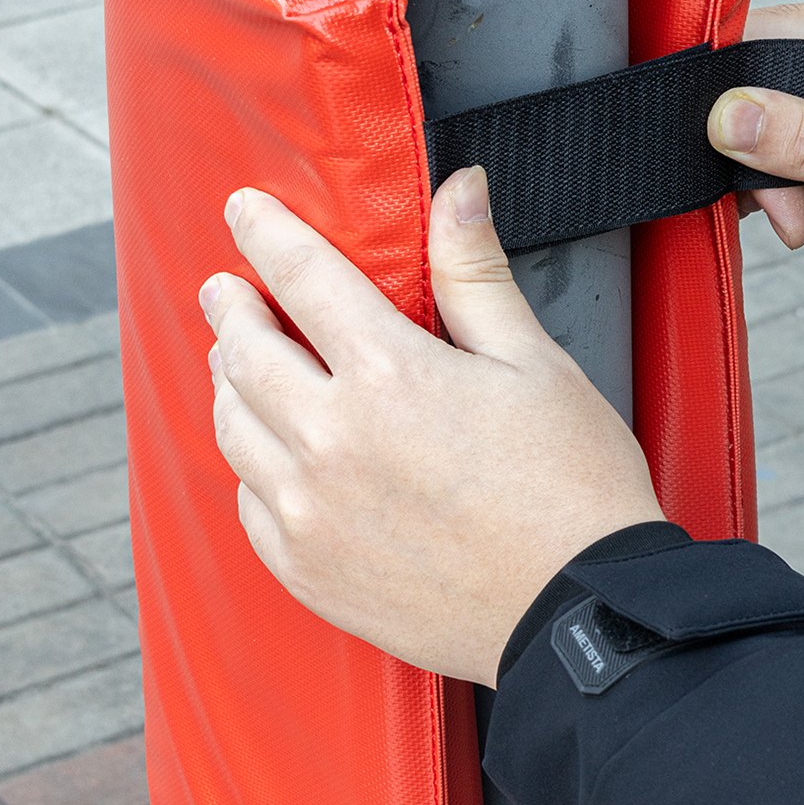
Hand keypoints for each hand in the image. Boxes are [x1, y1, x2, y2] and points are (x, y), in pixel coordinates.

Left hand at [199, 169, 662, 687]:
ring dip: (229, 383)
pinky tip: (269, 455)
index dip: (266, 233)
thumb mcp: (535, 365)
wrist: (577, 614)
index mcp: (389, 376)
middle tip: (226, 291)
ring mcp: (310, 513)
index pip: (301, 277)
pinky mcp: (310, 571)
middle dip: (230, 308)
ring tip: (239, 364)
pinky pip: (249, 504)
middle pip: (245, 352)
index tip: (244, 211)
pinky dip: (250, 465)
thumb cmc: (573, 489)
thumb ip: (476, 275)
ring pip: (234, 427)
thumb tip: (458, 190)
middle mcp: (331, 442)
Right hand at [713, 0, 803, 271]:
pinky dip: (796, 166)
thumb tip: (723, 115)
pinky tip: (803, 207)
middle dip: (749, 149)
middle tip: (774, 217)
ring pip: (780, 103)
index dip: (724, 107)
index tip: (731, 179)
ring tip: (794, 221)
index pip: (761, 41)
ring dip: (773, 166)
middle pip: (763, 72)